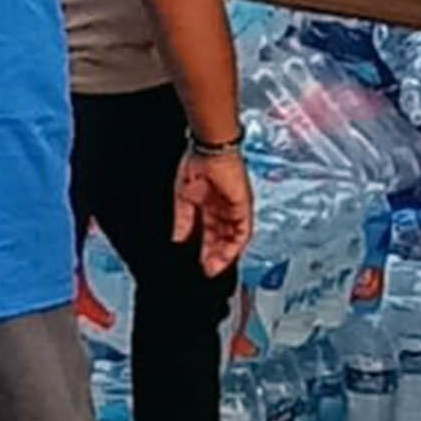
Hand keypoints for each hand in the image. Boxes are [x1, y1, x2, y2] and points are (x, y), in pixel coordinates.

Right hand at [174, 147, 254, 275]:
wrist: (209, 149)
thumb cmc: (196, 162)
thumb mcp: (183, 197)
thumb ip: (183, 220)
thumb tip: (177, 239)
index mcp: (209, 204)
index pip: (210, 233)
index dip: (205, 249)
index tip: (198, 264)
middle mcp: (224, 208)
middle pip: (222, 238)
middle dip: (214, 256)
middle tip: (207, 271)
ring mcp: (235, 208)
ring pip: (233, 238)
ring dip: (225, 255)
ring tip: (214, 269)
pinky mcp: (244, 206)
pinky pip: (243, 231)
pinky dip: (235, 246)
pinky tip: (227, 256)